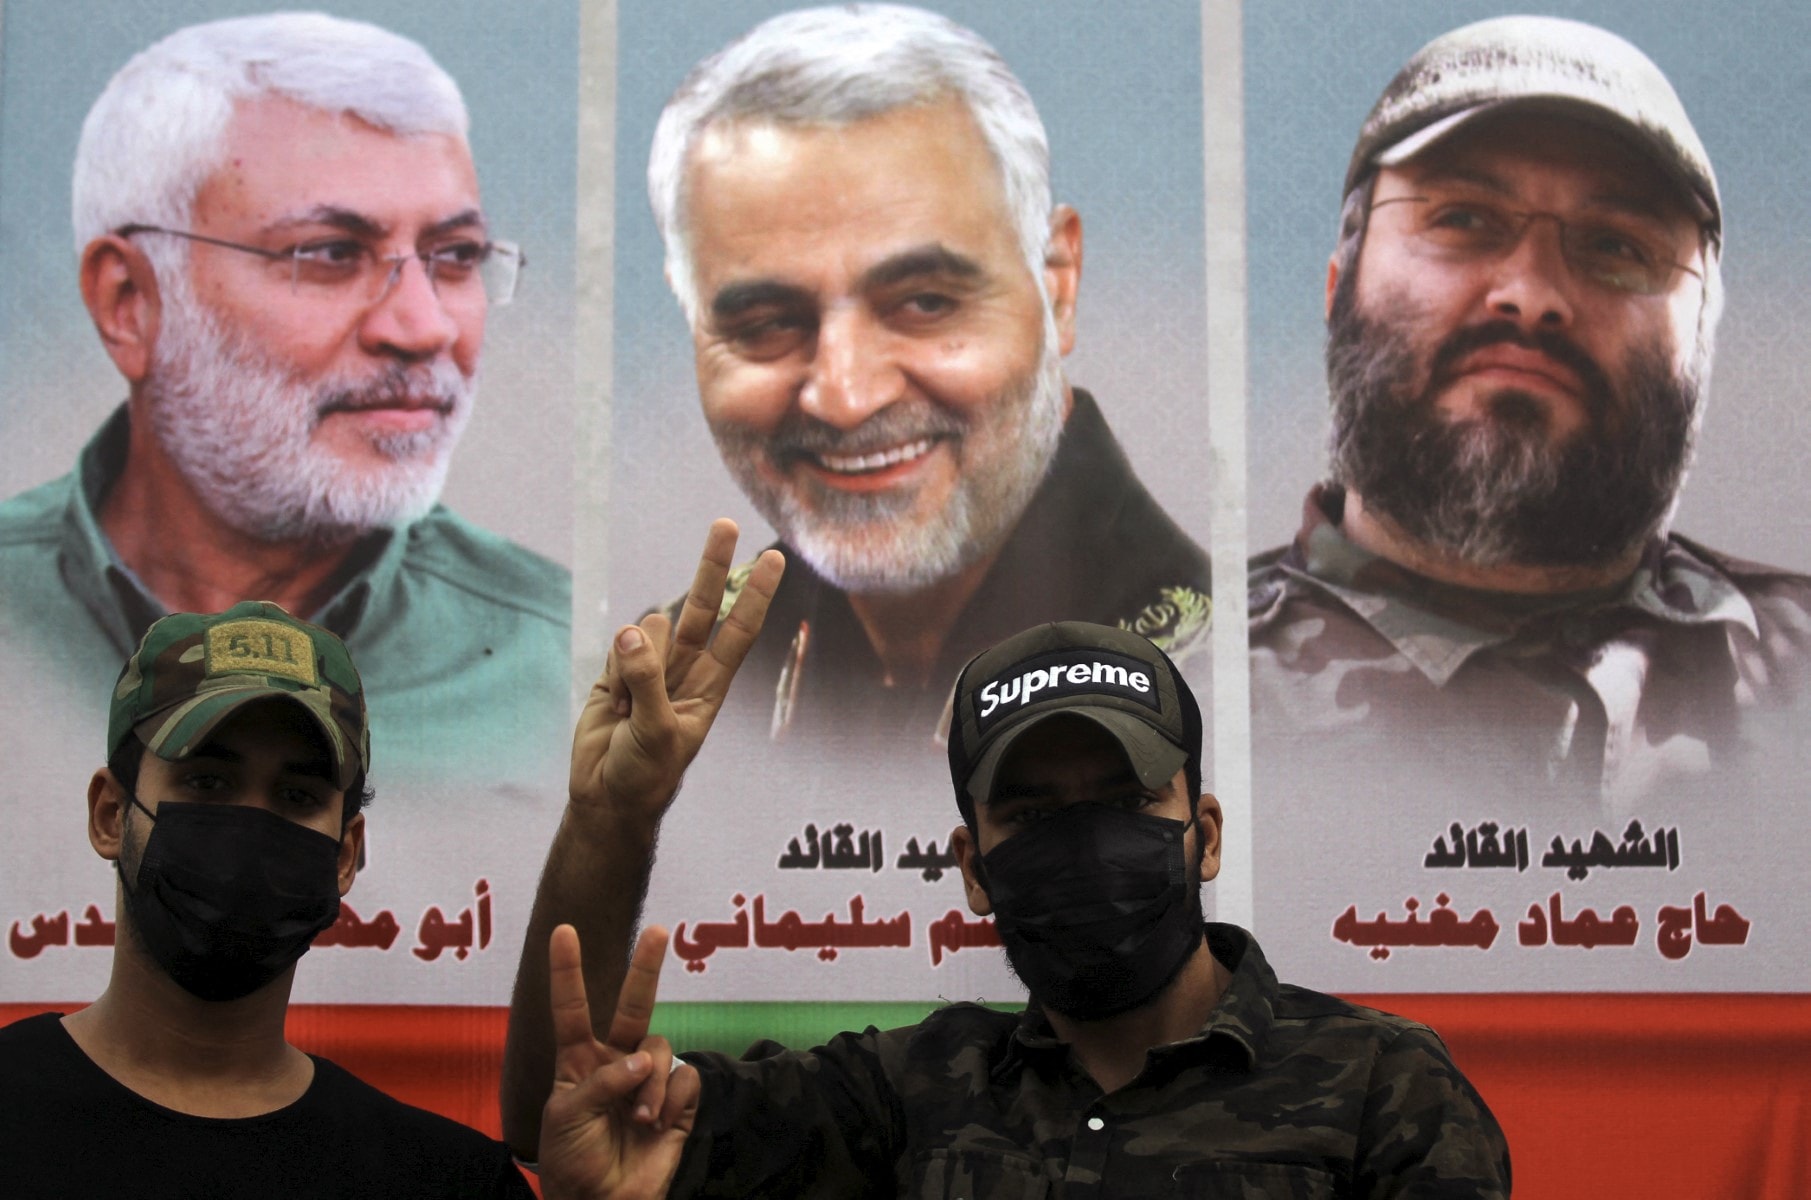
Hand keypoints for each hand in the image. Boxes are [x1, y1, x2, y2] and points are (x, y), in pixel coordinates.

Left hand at [539, 924, 699, 1199]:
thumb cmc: (571, 1160)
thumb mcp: (566, 1116)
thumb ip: (601, 1081)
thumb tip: (643, 1060)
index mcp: (580, 1061)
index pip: (573, 1008)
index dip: (568, 971)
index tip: (563, 931)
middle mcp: (617, 1062)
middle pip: (634, 1006)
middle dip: (646, 968)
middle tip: (659, 931)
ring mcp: (648, 1081)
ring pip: (661, 1049)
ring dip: (651, 1083)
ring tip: (640, 1119)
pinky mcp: (678, 1103)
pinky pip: (685, 1079)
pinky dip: (671, 1099)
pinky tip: (658, 1124)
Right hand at [571, 518, 783, 819]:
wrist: (607, 797)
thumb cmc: (647, 773)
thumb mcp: (657, 731)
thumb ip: (648, 679)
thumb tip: (633, 631)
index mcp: (711, 685)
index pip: (740, 630)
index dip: (756, 594)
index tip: (773, 559)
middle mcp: (686, 668)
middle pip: (704, 607)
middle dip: (713, 566)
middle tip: (726, 524)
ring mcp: (650, 667)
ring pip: (648, 630)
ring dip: (636, 664)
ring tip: (631, 709)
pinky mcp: (616, 672)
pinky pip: (614, 650)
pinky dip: (612, 676)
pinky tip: (614, 708)